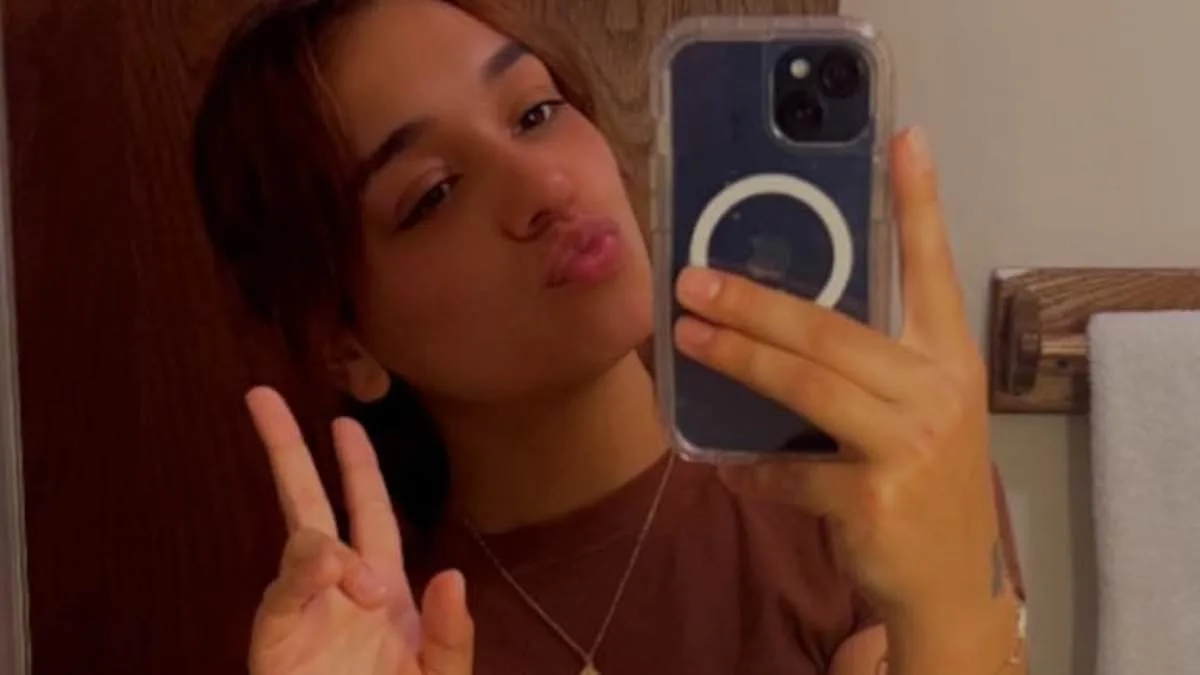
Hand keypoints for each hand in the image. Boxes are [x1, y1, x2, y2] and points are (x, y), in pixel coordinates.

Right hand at [245, 387, 473, 674]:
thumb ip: (452, 634)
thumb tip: (448, 571)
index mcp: (386, 593)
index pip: (369, 513)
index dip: (357, 469)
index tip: (345, 423)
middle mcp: (340, 591)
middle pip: (310, 505)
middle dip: (289, 452)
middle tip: (261, 397)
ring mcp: (304, 614)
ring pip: (300, 545)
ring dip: (327, 547)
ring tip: (364, 593)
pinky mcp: (276, 640)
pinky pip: (284, 594)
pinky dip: (303, 573)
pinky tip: (328, 567)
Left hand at [672, 129, 1013, 661]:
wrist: (952, 586)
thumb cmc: (924, 485)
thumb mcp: (914, 415)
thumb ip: (863, 372)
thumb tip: (767, 334)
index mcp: (947, 359)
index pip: (932, 269)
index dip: (919, 203)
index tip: (904, 138)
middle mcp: (937, 390)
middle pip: (832, 329)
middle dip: (755, 302)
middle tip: (693, 280)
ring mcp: (910, 444)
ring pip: (806, 385)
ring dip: (738, 359)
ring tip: (687, 336)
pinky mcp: (876, 497)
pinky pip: (791, 471)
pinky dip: (754, 469)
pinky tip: (728, 465)